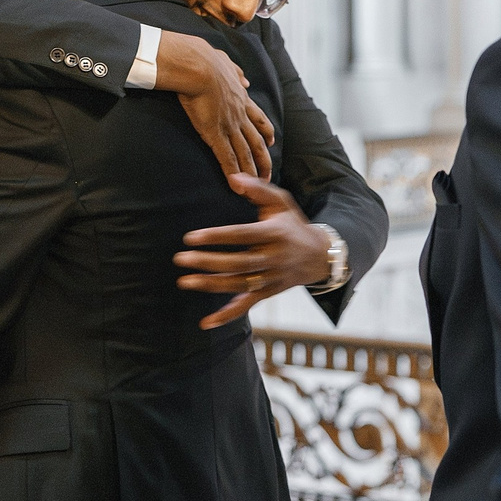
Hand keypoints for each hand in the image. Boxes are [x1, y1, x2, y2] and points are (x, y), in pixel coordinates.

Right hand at [154, 33, 273, 179]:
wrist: (197, 65)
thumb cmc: (205, 59)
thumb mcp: (226, 62)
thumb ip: (236, 72)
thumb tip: (244, 79)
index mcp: (241, 98)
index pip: (259, 119)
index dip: (266, 132)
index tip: (272, 141)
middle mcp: (239, 114)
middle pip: (257, 142)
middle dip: (264, 159)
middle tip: (268, 173)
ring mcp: (229, 125)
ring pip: (245, 153)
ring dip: (252, 171)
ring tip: (257, 185)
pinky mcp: (214, 133)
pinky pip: (226, 157)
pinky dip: (233, 172)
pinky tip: (235, 185)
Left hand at [176, 174, 332, 327]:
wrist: (320, 255)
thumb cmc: (293, 224)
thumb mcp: (281, 202)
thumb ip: (258, 189)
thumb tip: (233, 178)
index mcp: (274, 234)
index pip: (241, 236)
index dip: (216, 237)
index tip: (191, 237)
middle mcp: (273, 258)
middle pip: (237, 263)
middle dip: (207, 262)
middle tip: (181, 259)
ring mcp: (271, 278)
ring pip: (239, 285)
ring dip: (210, 285)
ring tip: (184, 281)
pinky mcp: (268, 292)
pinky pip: (246, 306)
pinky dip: (227, 316)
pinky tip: (206, 323)